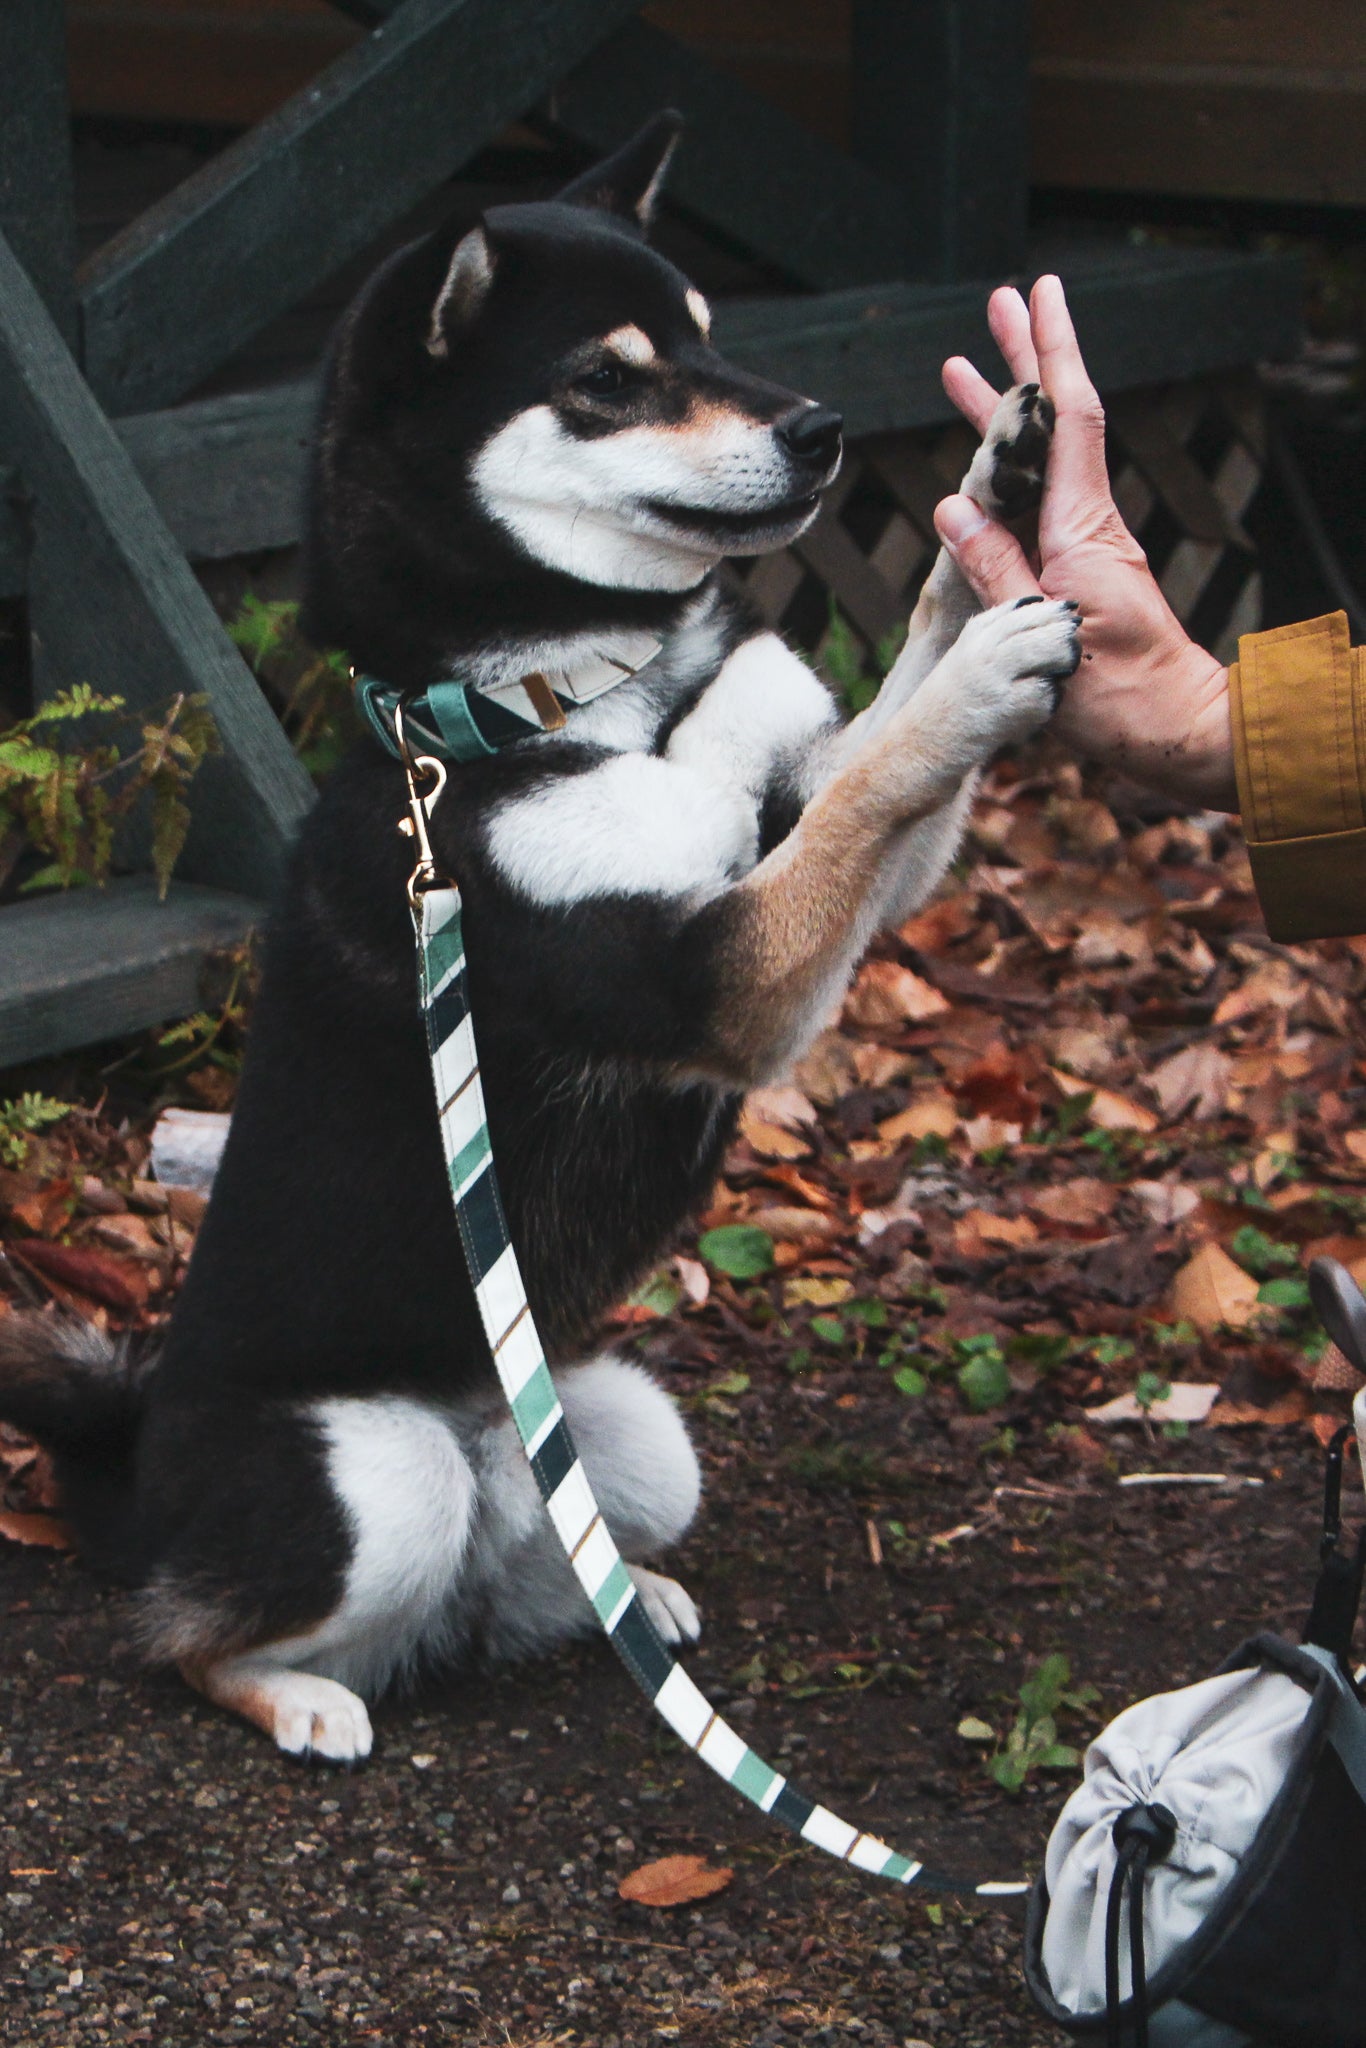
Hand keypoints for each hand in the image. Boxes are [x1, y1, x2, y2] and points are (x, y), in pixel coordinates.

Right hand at [934, 275, 1235, 809]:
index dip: (1050, 352)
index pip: (1070, 416)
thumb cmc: (1119, 696)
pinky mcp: (1077, 575)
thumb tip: (951, 507)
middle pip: (1055, 423)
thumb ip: (995, 569)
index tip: (1037, 294)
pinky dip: (1004, 477)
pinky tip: (975, 475)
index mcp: (1084, 528)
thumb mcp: (1044, 635)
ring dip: (1003, 417)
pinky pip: (1033, 509)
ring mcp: (1084, 549)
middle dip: (1024, 361)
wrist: (1175, 732)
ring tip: (962, 371)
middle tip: (998, 300)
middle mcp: (1088, 526)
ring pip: (1039, 464)